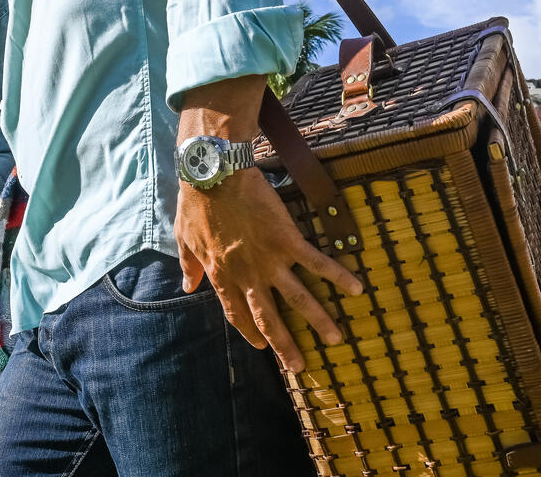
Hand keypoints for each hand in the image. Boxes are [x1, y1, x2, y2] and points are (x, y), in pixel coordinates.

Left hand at [176, 168, 363, 372]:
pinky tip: (356, 288)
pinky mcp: (288, 240)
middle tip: (299, 366)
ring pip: (297, 298)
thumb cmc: (197, 202)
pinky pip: (316, 263)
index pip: (237, 313)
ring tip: (336, 339)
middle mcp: (247, 275)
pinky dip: (337, 276)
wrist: (216, 174)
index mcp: (222, 275)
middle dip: (284, 345)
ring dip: (318, 320)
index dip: (249, 331)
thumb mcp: (184, 238)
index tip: (260, 347)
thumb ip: (189, 266)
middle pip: (268, 317)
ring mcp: (270, 260)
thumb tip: (187, 287)